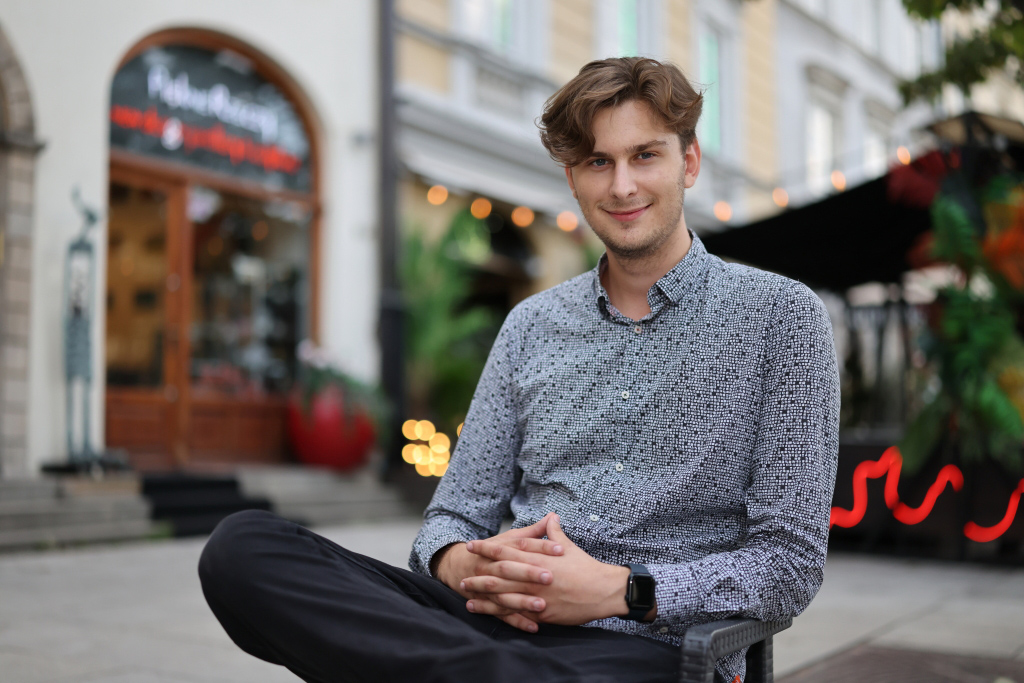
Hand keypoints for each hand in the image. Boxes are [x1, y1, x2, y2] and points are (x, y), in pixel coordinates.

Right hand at [433, 513, 564, 631]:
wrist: (459, 566)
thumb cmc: (494, 551)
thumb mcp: (511, 538)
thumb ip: (533, 531)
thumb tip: (553, 516)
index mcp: (501, 548)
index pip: (522, 545)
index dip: (541, 546)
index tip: (560, 549)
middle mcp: (492, 566)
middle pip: (509, 569)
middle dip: (528, 573)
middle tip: (549, 577)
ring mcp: (488, 586)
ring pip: (504, 594)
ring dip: (522, 600)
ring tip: (542, 605)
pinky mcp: (488, 603)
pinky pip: (502, 614)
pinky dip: (518, 621)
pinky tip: (534, 626)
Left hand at [462, 514, 637, 627]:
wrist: (603, 591)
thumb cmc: (586, 567)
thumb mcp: (568, 547)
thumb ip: (554, 533)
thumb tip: (550, 517)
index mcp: (537, 559)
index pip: (506, 552)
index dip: (487, 549)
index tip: (472, 545)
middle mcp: (532, 578)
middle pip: (499, 576)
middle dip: (479, 574)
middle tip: (462, 573)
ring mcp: (535, 597)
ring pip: (503, 597)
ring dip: (483, 597)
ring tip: (467, 595)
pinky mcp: (541, 613)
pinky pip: (516, 614)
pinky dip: (500, 614)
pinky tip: (487, 614)